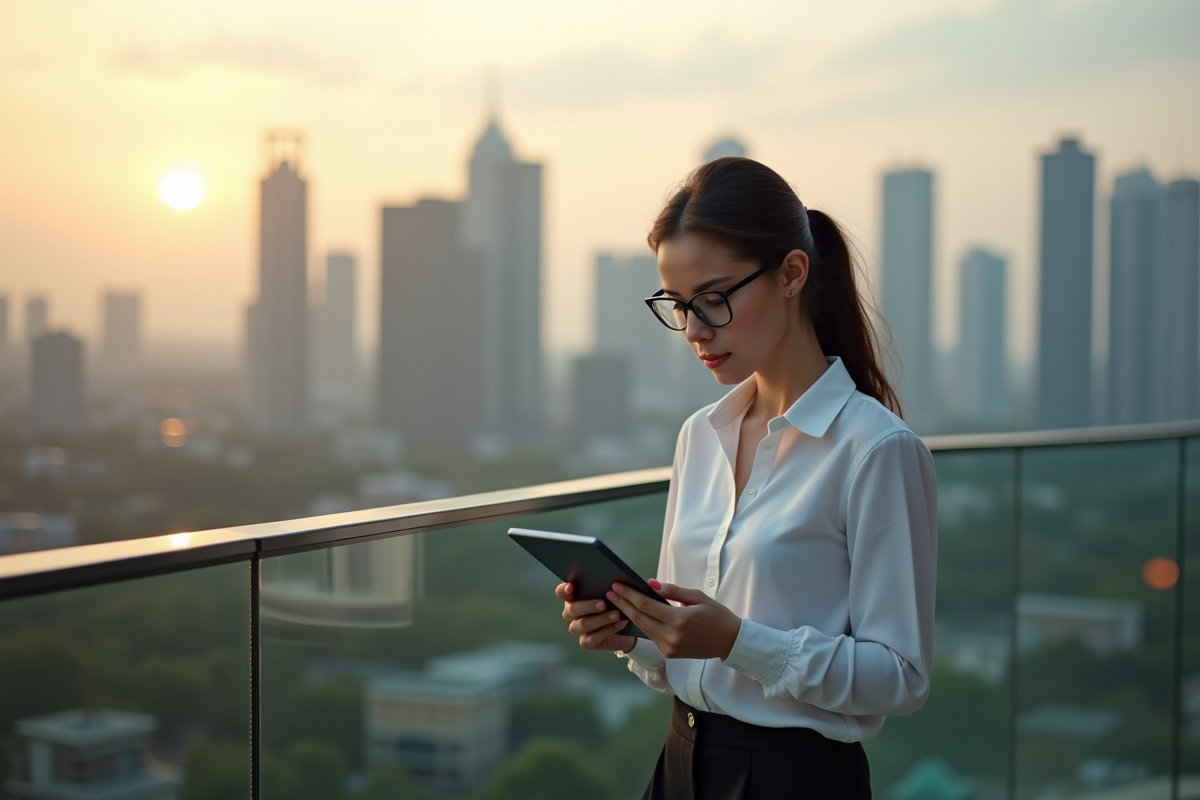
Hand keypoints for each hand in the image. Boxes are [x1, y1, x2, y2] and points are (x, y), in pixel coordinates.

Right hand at [556, 582, 636, 652]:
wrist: (624, 628)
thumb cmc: (613, 606)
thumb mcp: (609, 595)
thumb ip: (604, 587)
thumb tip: (610, 582)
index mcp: (573, 598)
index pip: (561, 592)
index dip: (564, 590)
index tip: (571, 587)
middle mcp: (571, 614)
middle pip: (572, 609)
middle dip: (588, 606)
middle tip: (603, 604)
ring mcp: (577, 629)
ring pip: (583, 624)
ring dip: (601, 619)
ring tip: (616, 615)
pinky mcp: (586, 642)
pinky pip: (593, 638)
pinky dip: (608, 630)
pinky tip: (619, 624)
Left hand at [606, 580, 741, 659]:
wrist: (729, 641)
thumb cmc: (716, 615)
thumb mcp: (697, 597)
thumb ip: (672, 591)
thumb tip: (649, 584)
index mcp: (680, 620)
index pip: (646, 605)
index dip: (629, 594)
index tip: (617, 585)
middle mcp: (672, 637)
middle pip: (640, 618)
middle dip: (623, 604)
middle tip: (611, 592)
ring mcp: (669, 648)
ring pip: (643, 628)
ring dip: (630, 614)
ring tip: (618, 601)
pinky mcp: (669, 654)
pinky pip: (651, 636)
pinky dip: (642, 624)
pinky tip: (634, 614)